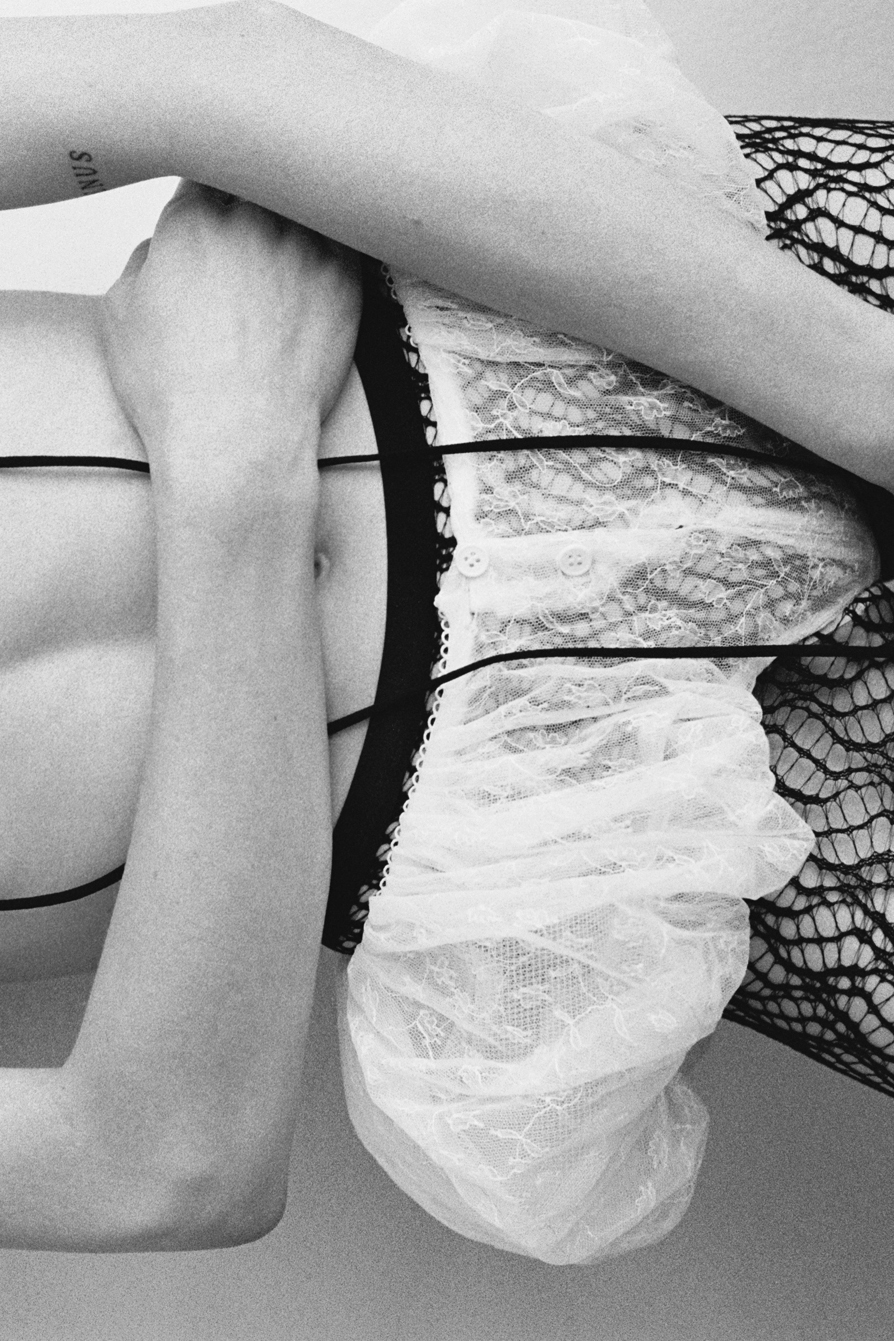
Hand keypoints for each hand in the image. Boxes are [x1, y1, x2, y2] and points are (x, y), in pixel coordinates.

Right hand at [96, 180, 362, 484]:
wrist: (237, 444)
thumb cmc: (173, 391)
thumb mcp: (121, 316)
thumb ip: (144, 259)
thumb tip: (165, 247)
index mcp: (193, 216)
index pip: (209, 161)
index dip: (214, 178)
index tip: (218, 201)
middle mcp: (254, 220)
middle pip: (265, 171)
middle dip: (259, 186)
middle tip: (259, 211)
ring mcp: (306, 247)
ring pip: (310, 197)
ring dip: (302, 208)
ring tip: (295, 237)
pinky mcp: (346, 281)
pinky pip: (350, 236)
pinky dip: (342, 239)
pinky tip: (333, 257)